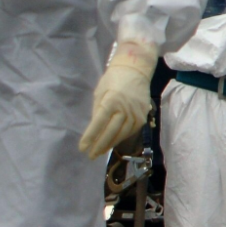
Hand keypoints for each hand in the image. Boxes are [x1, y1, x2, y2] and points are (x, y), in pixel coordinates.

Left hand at [80, 39, 157, 159]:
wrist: (136, 70)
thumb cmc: (113, 80)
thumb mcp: (100, 92)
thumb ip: (97, 111)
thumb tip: (94, 129)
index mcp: (111, 101)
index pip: (99, 123)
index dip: (90, 136)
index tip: (82, 148)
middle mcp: (125, 108)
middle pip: (111, 132)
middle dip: (99, 145)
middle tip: (90, 155)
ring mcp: (136, 113)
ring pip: (122, 134)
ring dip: (110, 144)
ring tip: (100, 152)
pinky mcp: (142, 116)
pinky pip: (130, 131)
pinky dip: (121, 138)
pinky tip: (113, 142)